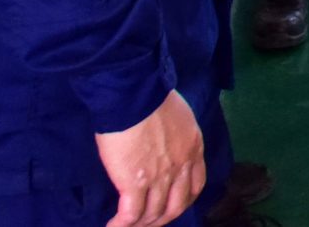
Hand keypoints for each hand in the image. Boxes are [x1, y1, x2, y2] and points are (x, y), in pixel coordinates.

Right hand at [94, 88, 203, 226]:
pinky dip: (121, 224)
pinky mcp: (135, 183)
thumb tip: (163, 143)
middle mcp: (181, 166)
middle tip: (146, 222)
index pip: (195, 185)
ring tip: (125, 225)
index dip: (183, 201)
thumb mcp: (178, 115)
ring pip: (153, 214)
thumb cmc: (150, 97)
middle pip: (176, 206)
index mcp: (193, 148)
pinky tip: (112, 226)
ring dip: (140, 224)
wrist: (134, 95)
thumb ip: (175, 135)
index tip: (170, 205)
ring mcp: (160, 177)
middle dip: (161, 219)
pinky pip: (131, 214)